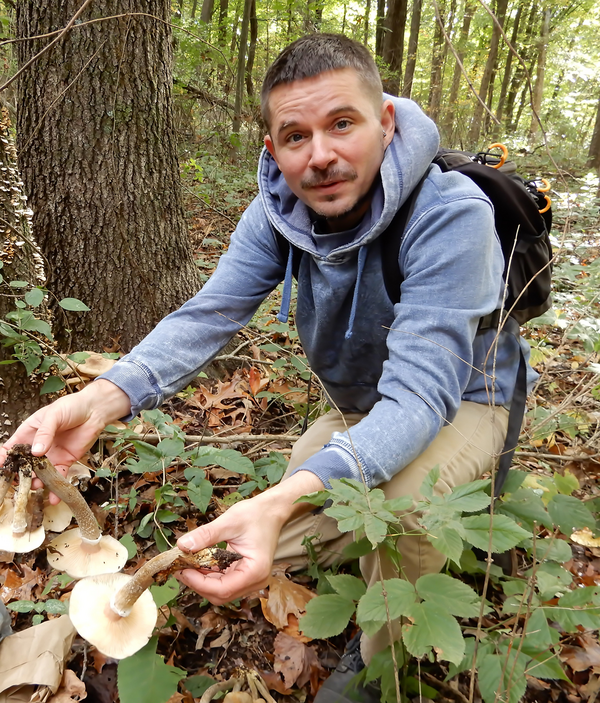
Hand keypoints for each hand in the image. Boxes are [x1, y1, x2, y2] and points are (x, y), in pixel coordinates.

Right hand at [0, 380, 130, 500]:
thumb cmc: (71, 407)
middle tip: (19, 483)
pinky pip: (59, 476)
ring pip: (39, 473)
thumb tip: (36, 452)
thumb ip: (44, 433)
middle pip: (23, 465)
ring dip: (36, 482)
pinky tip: (54, 497)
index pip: (11, 448)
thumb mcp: (53, 415)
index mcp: (28, 433)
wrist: (94, 411)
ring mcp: (51, 455)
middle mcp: (37, 447)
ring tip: (36, 486)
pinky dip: (56, 487)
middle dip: (20, 475)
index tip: (2, 468)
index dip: (4, 458)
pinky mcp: (65, 461)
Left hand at [176, 470, 323, 603]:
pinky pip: (223, 581)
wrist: (271, 510)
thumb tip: (182, 545)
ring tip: (186, 562)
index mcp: (255, 571)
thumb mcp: (229, 522)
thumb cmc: (256, 514)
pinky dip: (209, 574)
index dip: (199, 583)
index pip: (222, 589)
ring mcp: (250, 580)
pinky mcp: (244, 575)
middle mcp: (255, 581)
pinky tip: (198, 561)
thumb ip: (206, 535)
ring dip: (201, 579)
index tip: (182, 569)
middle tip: (179, 566)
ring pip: (220, 590)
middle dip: (197, 582)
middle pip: (220, 594)